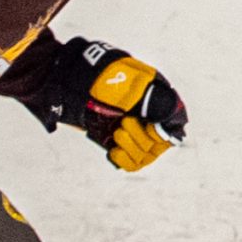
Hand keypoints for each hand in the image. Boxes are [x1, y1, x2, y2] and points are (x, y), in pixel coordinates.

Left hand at [38, 37, 186, 172]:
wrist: (65, 81)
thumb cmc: (98, 79)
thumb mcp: (133, 86)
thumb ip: (158, 103)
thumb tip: (177, 125)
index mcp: (154, 96)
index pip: (175, 123)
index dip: (164, 132)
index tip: (151, 127)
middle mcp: (145, 114)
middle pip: (159, 144)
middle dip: (142, 138)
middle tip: (123, 124)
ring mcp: (129, 128)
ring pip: (144, 155)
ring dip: (132, 148)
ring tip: (117, 133)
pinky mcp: (113, 140)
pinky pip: (129, 162)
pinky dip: (124, 160)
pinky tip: (113, 152)